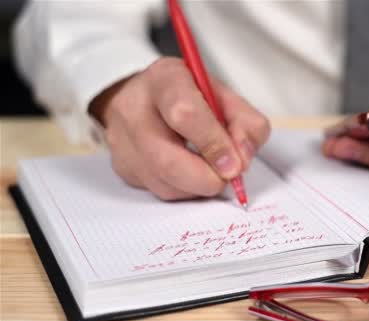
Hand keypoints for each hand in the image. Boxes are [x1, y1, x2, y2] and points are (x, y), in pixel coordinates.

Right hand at [90, 57, 270, 199]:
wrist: (143, 99)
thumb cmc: (188, 96)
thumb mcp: (223, 95)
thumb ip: (244, 122)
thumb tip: (243, 158)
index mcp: (164, 81)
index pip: (184, 114)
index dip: (213, 144)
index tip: (235, 165)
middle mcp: (134, 110)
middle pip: (167, 161)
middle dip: (207, 179)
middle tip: (228, 177)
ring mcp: (123, 143)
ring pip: (166, 185)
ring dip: (199, 186)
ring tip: (210, 167)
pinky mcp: (123, 169)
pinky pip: (162, 192)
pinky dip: (186, 189)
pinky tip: (191, 170)